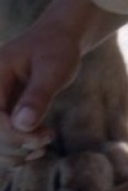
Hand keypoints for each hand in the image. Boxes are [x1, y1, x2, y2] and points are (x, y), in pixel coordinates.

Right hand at [0, 21, 80, 166]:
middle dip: (15, 144)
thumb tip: (23, 124)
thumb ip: (38, 94)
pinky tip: (38, 146)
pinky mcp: (2, 111)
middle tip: (45, 140)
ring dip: (14, 151)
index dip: (11, 134)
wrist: (58, 39)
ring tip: (43, 144)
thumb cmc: (57, 48)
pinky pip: (1, 139)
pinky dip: (16, 148)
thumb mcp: (53, 68)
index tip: (40, 137)